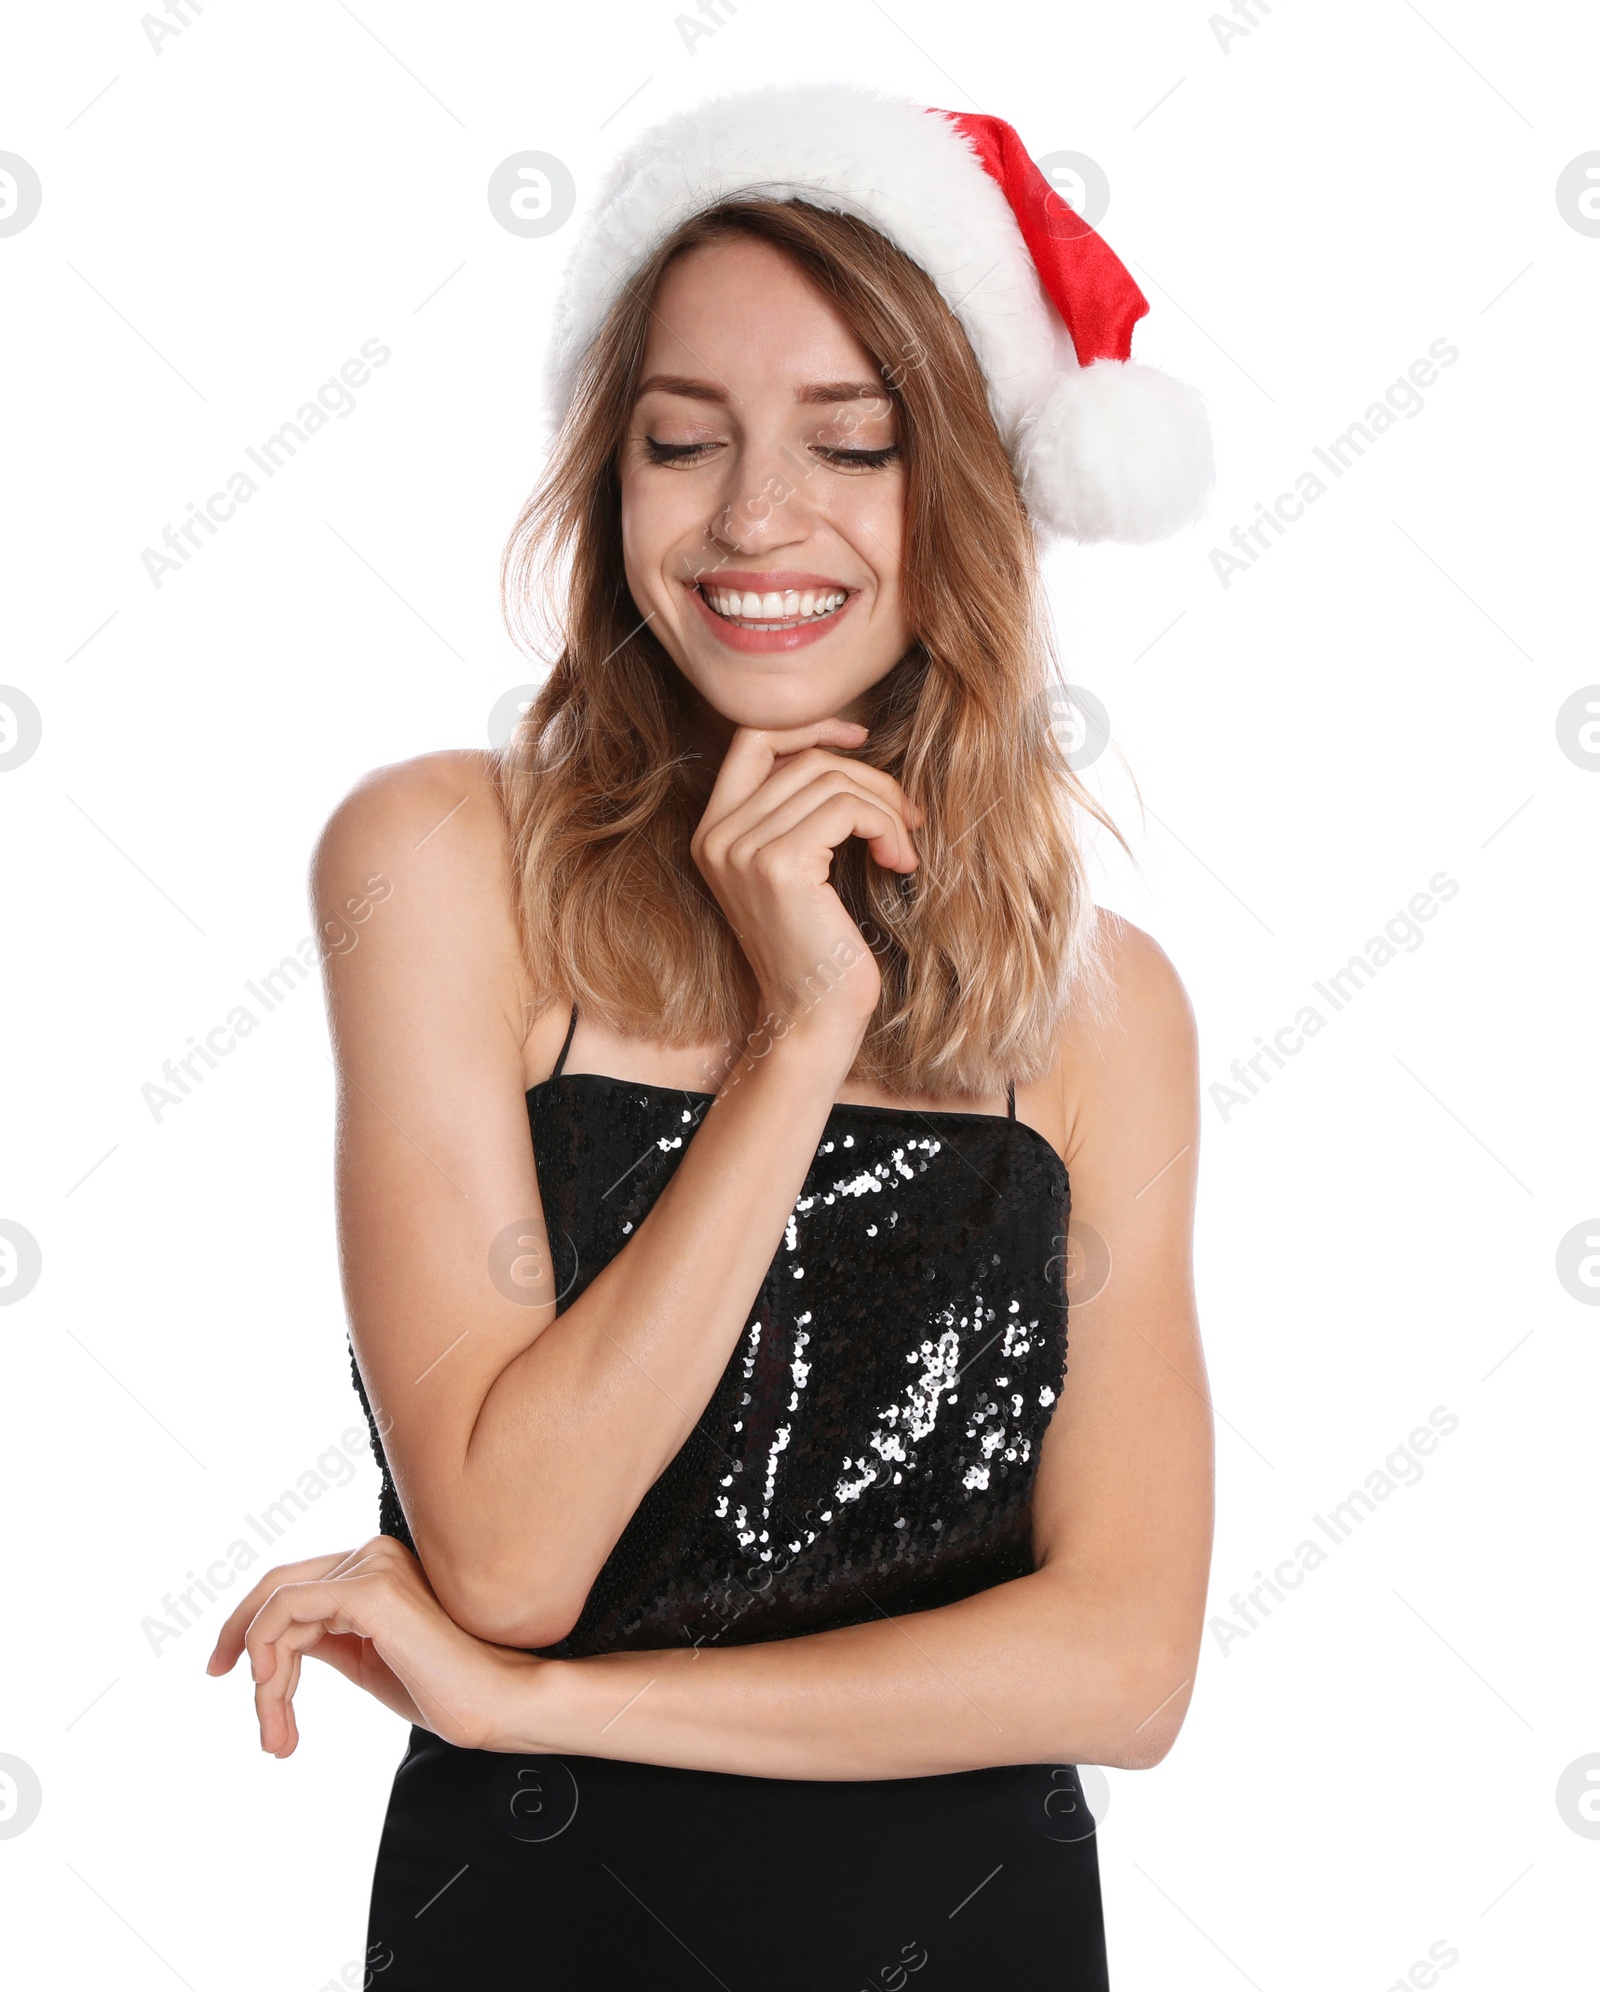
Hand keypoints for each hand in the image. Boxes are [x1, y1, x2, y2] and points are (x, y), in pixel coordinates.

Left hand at [205, 1536, 536, 1756]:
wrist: (494, 1705)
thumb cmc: (443, 1690)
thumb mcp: (366, 1661)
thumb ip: (327, 1639)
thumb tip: (280, 1642)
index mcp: (378, 1569)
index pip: (297, 1586)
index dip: (251, 1623)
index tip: (225, 1669)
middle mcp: (374, 1556)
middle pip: (278, 1589)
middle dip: (240, 1636)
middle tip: (217, 1676)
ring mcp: (373, 1567)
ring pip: (279, 1612)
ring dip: (264, 1679)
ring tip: (277, 1735)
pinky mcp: (370, 1591)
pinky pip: (288, 1611)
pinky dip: (267, 1652)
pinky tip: (273, 1694)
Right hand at [690, 719, 922, 1041]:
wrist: (813, 1016)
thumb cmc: (818, 946)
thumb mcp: (799, 869)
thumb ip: (799, 812)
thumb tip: (848, 751)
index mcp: (713, 831)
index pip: (753, 739)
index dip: (810, 726)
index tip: (860, 738)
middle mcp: (717, 836)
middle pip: (805, 758)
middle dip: (869, 779)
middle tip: (908, 818)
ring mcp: (742, 849)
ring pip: (832, 779)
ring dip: (885, 808)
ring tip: (902, 849)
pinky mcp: (779, 865)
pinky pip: (847, 809)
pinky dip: (886, 827)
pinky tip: (898, 863)